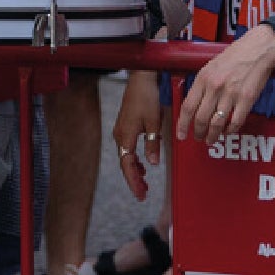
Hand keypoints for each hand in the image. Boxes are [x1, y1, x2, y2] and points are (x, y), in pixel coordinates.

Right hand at [113, 69, 163, 200]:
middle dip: (134, 179)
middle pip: (125, 163)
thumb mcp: (154, 123)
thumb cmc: (146, 98)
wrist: (140, 79)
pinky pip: (128, 148)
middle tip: (143, 195)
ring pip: (126, 156)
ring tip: (144, 183)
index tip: (140, 194)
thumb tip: (153, 163)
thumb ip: (153, 144)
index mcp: (125, 136)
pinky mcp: (125, 126)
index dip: (133, 181)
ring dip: (134, 170)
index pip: (127, 165)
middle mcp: (120, 135)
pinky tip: (143, 164)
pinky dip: (134, 160)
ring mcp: (121, 130)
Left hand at [178, 26, 274, 145]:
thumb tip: (194, 104)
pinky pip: (236, 121)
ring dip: (213, 135)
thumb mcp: (209, 67)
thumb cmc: (234, 57)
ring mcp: (231, 94)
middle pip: (201, 117)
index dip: (182, 123)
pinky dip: (230, 130)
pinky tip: (227, 132)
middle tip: (197, 138)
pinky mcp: (247, 99)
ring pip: (217, 122)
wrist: (257, 50)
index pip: (187, 106)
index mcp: (202, 78)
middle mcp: (214, 87)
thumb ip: (202, 85)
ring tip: (210, 140)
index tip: (181, 134)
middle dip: (198, 132)